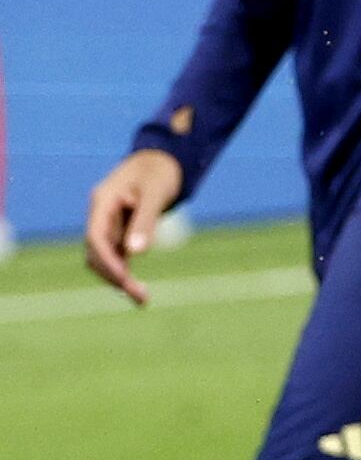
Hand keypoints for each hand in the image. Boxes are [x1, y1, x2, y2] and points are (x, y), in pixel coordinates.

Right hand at [81, 148, 183, 305]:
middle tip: (140, 297)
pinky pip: (117, 256)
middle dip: (114, 276)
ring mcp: (108, 225)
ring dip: (119, 279)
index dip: (107, 260)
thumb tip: (136, 253)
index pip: (96, 237)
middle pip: (97, 253)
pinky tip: (137, 291)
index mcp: (102, 202)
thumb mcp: (156, 193)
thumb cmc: (160, 171)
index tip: (123, 279)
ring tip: (142, 300)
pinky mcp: (119, 232)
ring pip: (105, 258)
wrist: (165, 159)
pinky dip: (125, 272)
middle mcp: (100, 215)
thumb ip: (145, 221)